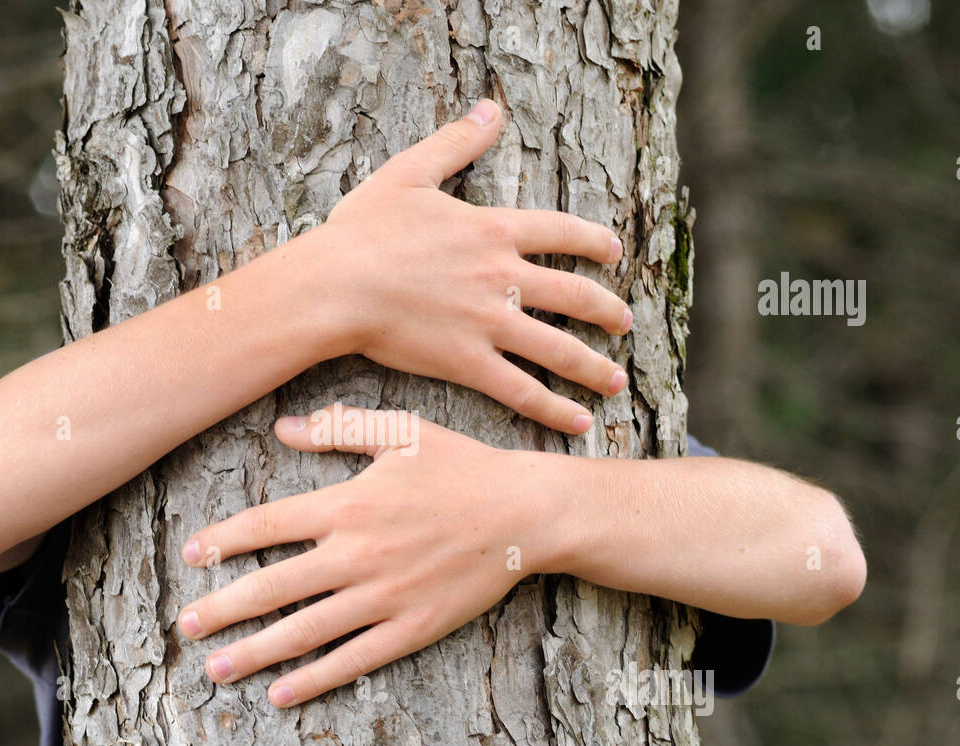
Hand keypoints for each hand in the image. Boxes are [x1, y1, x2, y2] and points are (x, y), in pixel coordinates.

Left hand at [176, 405, 559, 706]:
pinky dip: (313, 680)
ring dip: (255, 652)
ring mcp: (383, 596)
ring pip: (304, 631)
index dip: (224, 541)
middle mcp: (356, 554)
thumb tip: (283, 428)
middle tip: (186, 625)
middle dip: (223, 608)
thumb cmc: (464, 467)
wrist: (527, 513)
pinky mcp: (411, 628)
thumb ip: (340, 428)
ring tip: (216, 667)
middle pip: (273, 587)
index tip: (192, 555)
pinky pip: (352, 659)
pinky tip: (281, 693)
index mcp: (348, 504)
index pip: (267, 525)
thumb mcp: (402, 432)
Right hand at [313, 99, 631, 433]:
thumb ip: (456, 142)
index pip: (561, 233)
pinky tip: (581, 423)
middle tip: (623, 321)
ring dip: (594, 366)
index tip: (614, 253)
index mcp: (493, 230)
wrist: (336, 284)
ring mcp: (490, 323)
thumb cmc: (363, 231)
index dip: (593, 242)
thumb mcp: (409, 172)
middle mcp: (503, 277)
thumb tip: (490, 108)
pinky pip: (523, 391)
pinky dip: (555, 410)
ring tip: (616, 379)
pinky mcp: (469, 363)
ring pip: (559, 349)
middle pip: (574, 295)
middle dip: (606, 309)